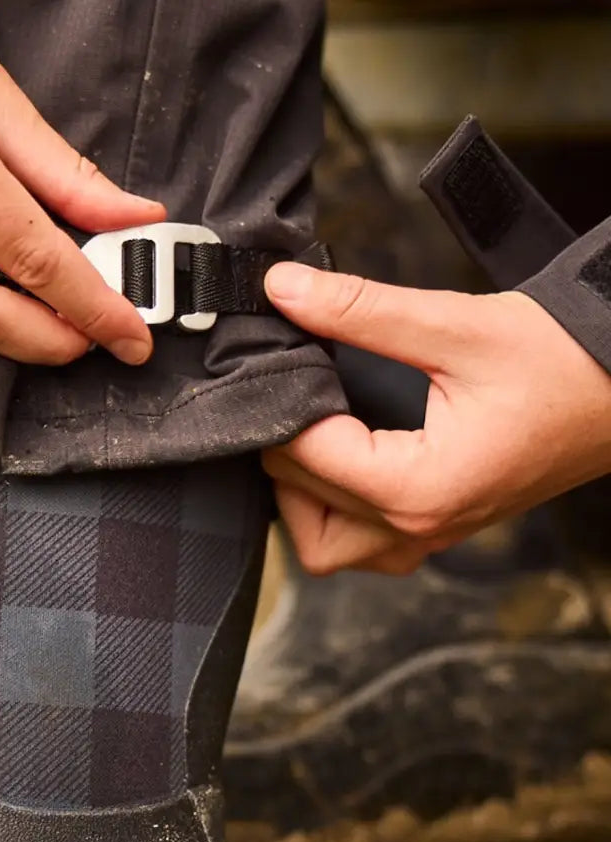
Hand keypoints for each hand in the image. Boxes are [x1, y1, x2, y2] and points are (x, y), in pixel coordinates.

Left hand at [261, 263, 610, 575]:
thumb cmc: (563, 361)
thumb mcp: (455, 327)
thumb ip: (359, 311)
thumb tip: (283, 290)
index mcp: (418, 488)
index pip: (303, 456)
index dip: (282, 405)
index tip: (285, 360)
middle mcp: (417, 527)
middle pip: (300, 503)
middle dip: (284, 442)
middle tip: (295, 388)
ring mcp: (429, 537)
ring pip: (324, 545)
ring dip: (302, 495)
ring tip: (312, 429)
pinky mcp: (438, 529)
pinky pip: (362, 547)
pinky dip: (336, 514)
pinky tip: (342, 460)